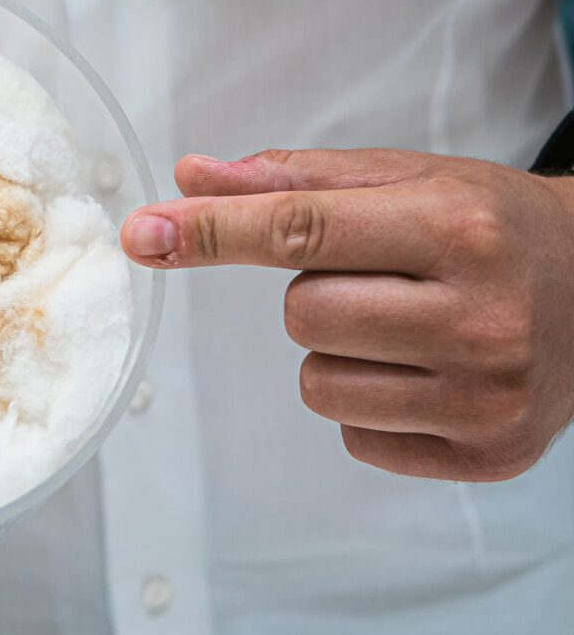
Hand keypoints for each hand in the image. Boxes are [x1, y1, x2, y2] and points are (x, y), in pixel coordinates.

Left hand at [121, 147, 573, 481]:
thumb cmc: (490, 225)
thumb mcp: (407, 179)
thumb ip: (292, 181)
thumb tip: (189, 180)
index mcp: (456, 228)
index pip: (301, 231)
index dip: (211, 232)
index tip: (144, 233)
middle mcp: (478, 316)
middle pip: (302, 315)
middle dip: (315, 293)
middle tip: (382, 277)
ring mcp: (486, 397)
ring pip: (318, 383)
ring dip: (336, 353)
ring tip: (406, 325)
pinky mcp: (488, 456)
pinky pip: (354, 437)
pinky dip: (369, 406)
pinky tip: (426, 372)